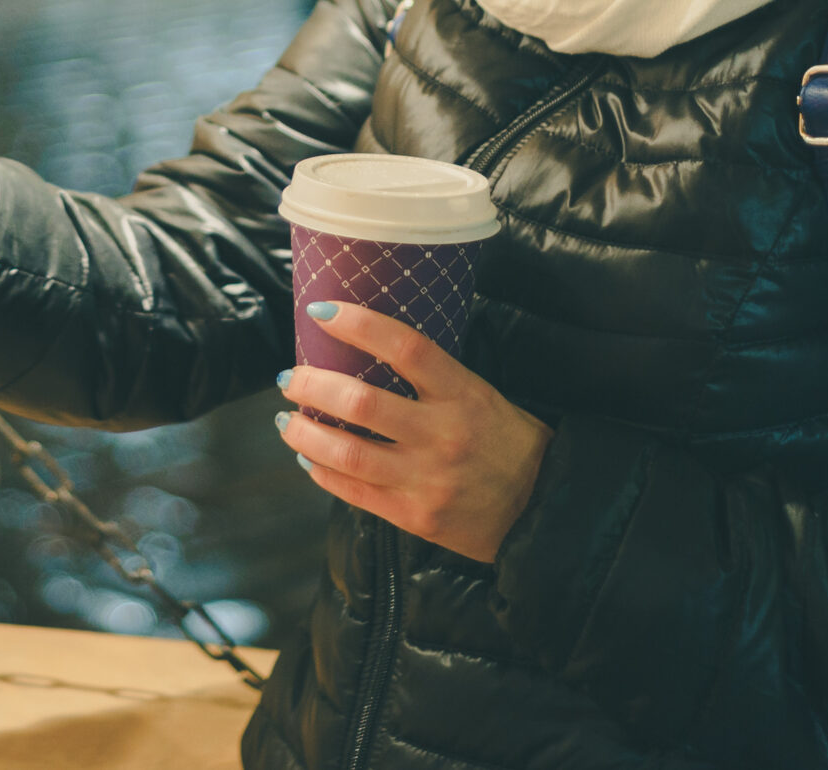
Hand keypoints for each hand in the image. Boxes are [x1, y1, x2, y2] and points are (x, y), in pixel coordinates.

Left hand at [276, 303, 551, 563]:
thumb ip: (432, 379)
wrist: (540, 510)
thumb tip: (366, 350)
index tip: (322, 311)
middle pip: (361, 402)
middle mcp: (444, 435)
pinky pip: (354, 492)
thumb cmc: (505, 442)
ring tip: (287, 420)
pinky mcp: (415, 516)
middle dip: (313, 386)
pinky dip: (322, 472)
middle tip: (291, 377)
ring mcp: (427, 480)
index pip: (407, 348)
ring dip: (305, 434)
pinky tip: (308, 458)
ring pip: (347, 453)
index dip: (360, 325)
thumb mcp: (480, 395)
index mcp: (464, 394)